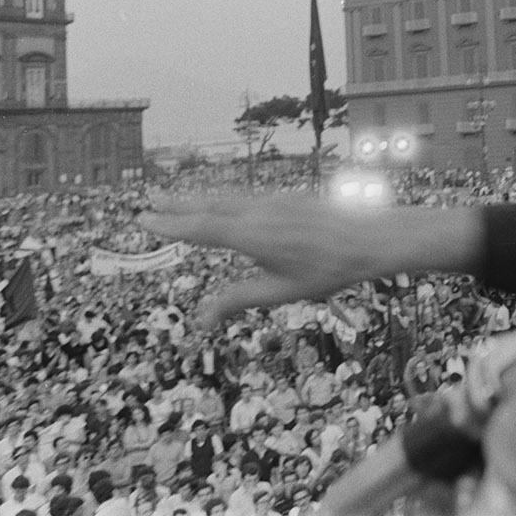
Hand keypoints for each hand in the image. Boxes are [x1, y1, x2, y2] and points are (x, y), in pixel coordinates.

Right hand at [141, 195, 482, 328]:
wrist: (372, 237)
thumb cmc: (329, 269)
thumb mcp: (281, 292)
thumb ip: (238, 301)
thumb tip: (201, 321)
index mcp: (250, 234)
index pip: (199, 227)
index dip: (169, 224)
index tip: (143, 218)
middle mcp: (257, 211)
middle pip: (208, 205)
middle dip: (176, 205)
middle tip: (147, 201)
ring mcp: (273, 200)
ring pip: (227, 196)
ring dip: (198, 198)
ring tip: (177, 199)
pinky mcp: (287, 198)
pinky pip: (246, 194)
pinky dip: (224, 196)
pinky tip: (224, 202)